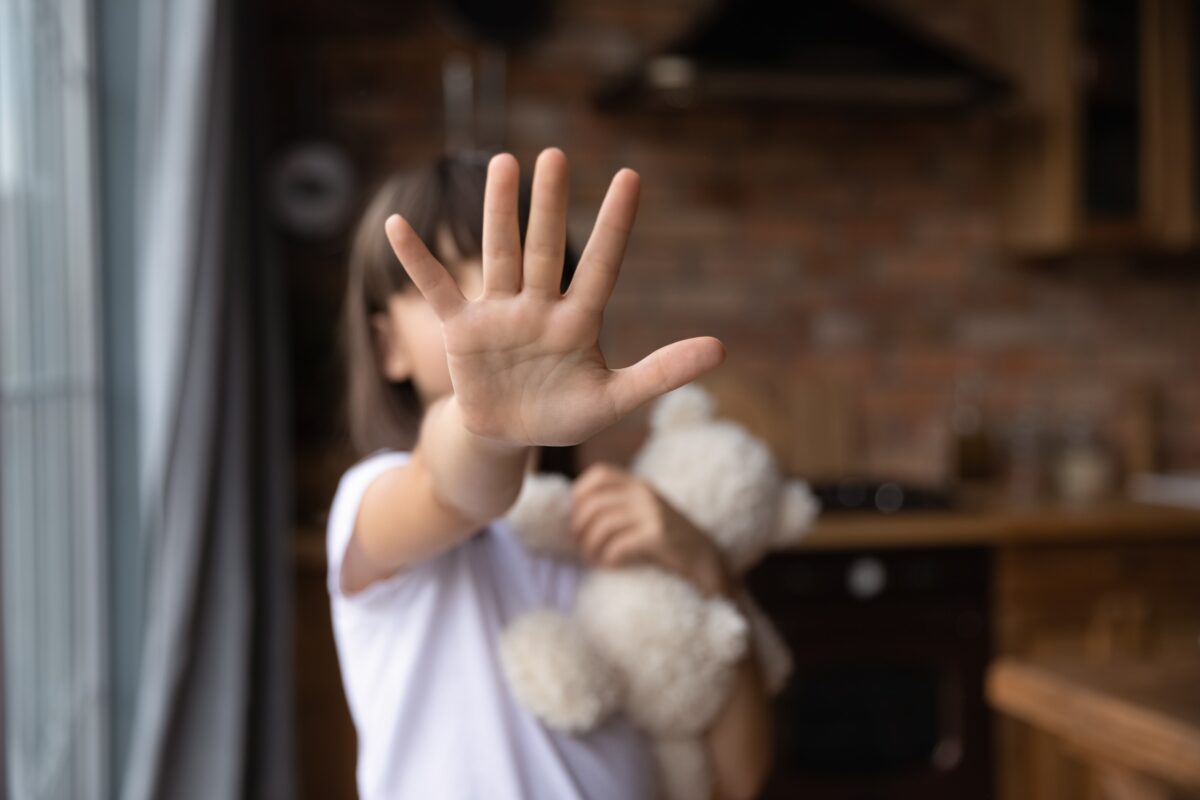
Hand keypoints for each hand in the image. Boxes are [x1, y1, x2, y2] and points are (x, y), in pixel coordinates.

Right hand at [384, 149, 724, 446]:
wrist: (509, 437)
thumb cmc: (564, 415)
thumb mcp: (615, 399)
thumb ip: (662, 373)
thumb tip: (721, 349)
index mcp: (578, 322)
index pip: (601, 266)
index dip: (614, 226)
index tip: (629, 178)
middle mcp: (539, 307)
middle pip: (545, 248)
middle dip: (549, 205)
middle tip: (555, 156)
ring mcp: (499, 315)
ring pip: (500, 254)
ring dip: (498, 212)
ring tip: (504, 164)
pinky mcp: (463, 330)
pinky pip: (437, 289)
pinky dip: (418, 261)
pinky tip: (399, 225)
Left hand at [570, 463, 732, 595]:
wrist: (706, 561)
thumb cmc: (669, 541)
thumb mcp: (646, 513)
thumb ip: (620, 506)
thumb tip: (575, 515)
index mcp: (640, 484)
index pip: (599, 474)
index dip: (579, 495)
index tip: (577, 518)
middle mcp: (645, 493)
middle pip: (594, 503)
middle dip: (579, 527)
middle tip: (580, 546)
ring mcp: (653, 513)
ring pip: (602, 525)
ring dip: (591, 546)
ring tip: (593, 559)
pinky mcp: (658, 536)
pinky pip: (618, 545)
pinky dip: (608, 558)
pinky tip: (612, 565)